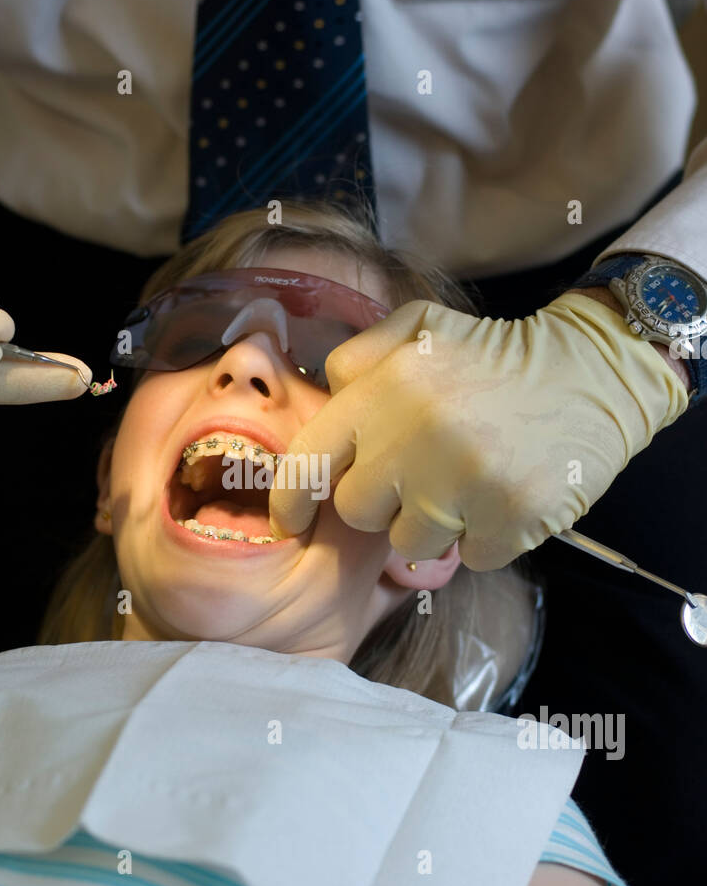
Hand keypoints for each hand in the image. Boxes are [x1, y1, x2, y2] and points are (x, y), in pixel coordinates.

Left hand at [268, 291, 688, 569]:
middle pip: (357, 512)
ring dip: (435, 523)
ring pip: (410, 544)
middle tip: (422, 473)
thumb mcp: (420, 328)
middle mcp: (417, 438)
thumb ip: (360, 359)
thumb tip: (322, 398)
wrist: (594, 372)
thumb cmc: (494, 355)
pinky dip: (485, 536)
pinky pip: (470, 556)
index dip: (291, 499)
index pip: (309, 461)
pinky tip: (504, 496)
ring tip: (469, 481)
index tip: (290, 520)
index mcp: (386, 391)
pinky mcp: (510, 520)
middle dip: (382, 501)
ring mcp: (464, 485)